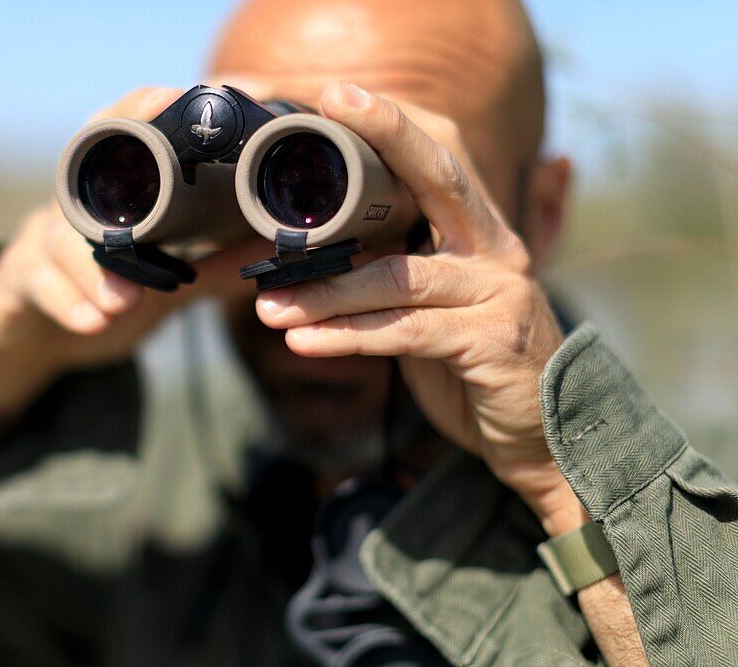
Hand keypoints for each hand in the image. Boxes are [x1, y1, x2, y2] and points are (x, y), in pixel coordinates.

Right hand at [0, 87, 254, 418]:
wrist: (40, 333)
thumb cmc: (109, 284)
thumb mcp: (166, 277)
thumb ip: (211, 265)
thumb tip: (269, 252)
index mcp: (113, 187)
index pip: (125, 129)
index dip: (148, 109)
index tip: (179, 99)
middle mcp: (76, 201)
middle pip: (86, 167)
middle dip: (114, 171)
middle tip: (152, 170)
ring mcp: (43, 237)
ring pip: (60, 238)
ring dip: (93, 267)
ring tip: (123, 299)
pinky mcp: (22, 278)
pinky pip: (37, 283)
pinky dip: (67, 301)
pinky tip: (93, 320)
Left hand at [255, 81, 587, 534]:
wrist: (538, 432)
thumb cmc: (469, 361)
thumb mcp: (431, 306)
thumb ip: (391, 271)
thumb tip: (310, 258)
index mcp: (478, 232)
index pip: (439, 161)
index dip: (394, 126)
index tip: (340, 96)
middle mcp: (495, 250)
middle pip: (438, 180)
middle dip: (384, 139)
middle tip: (326, 117)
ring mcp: (498, 293)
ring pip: (397, 276)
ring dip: (324, 291)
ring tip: (267, 305)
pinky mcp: (490, 342)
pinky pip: (404, 331)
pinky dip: (346, 336)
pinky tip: (301, 341)